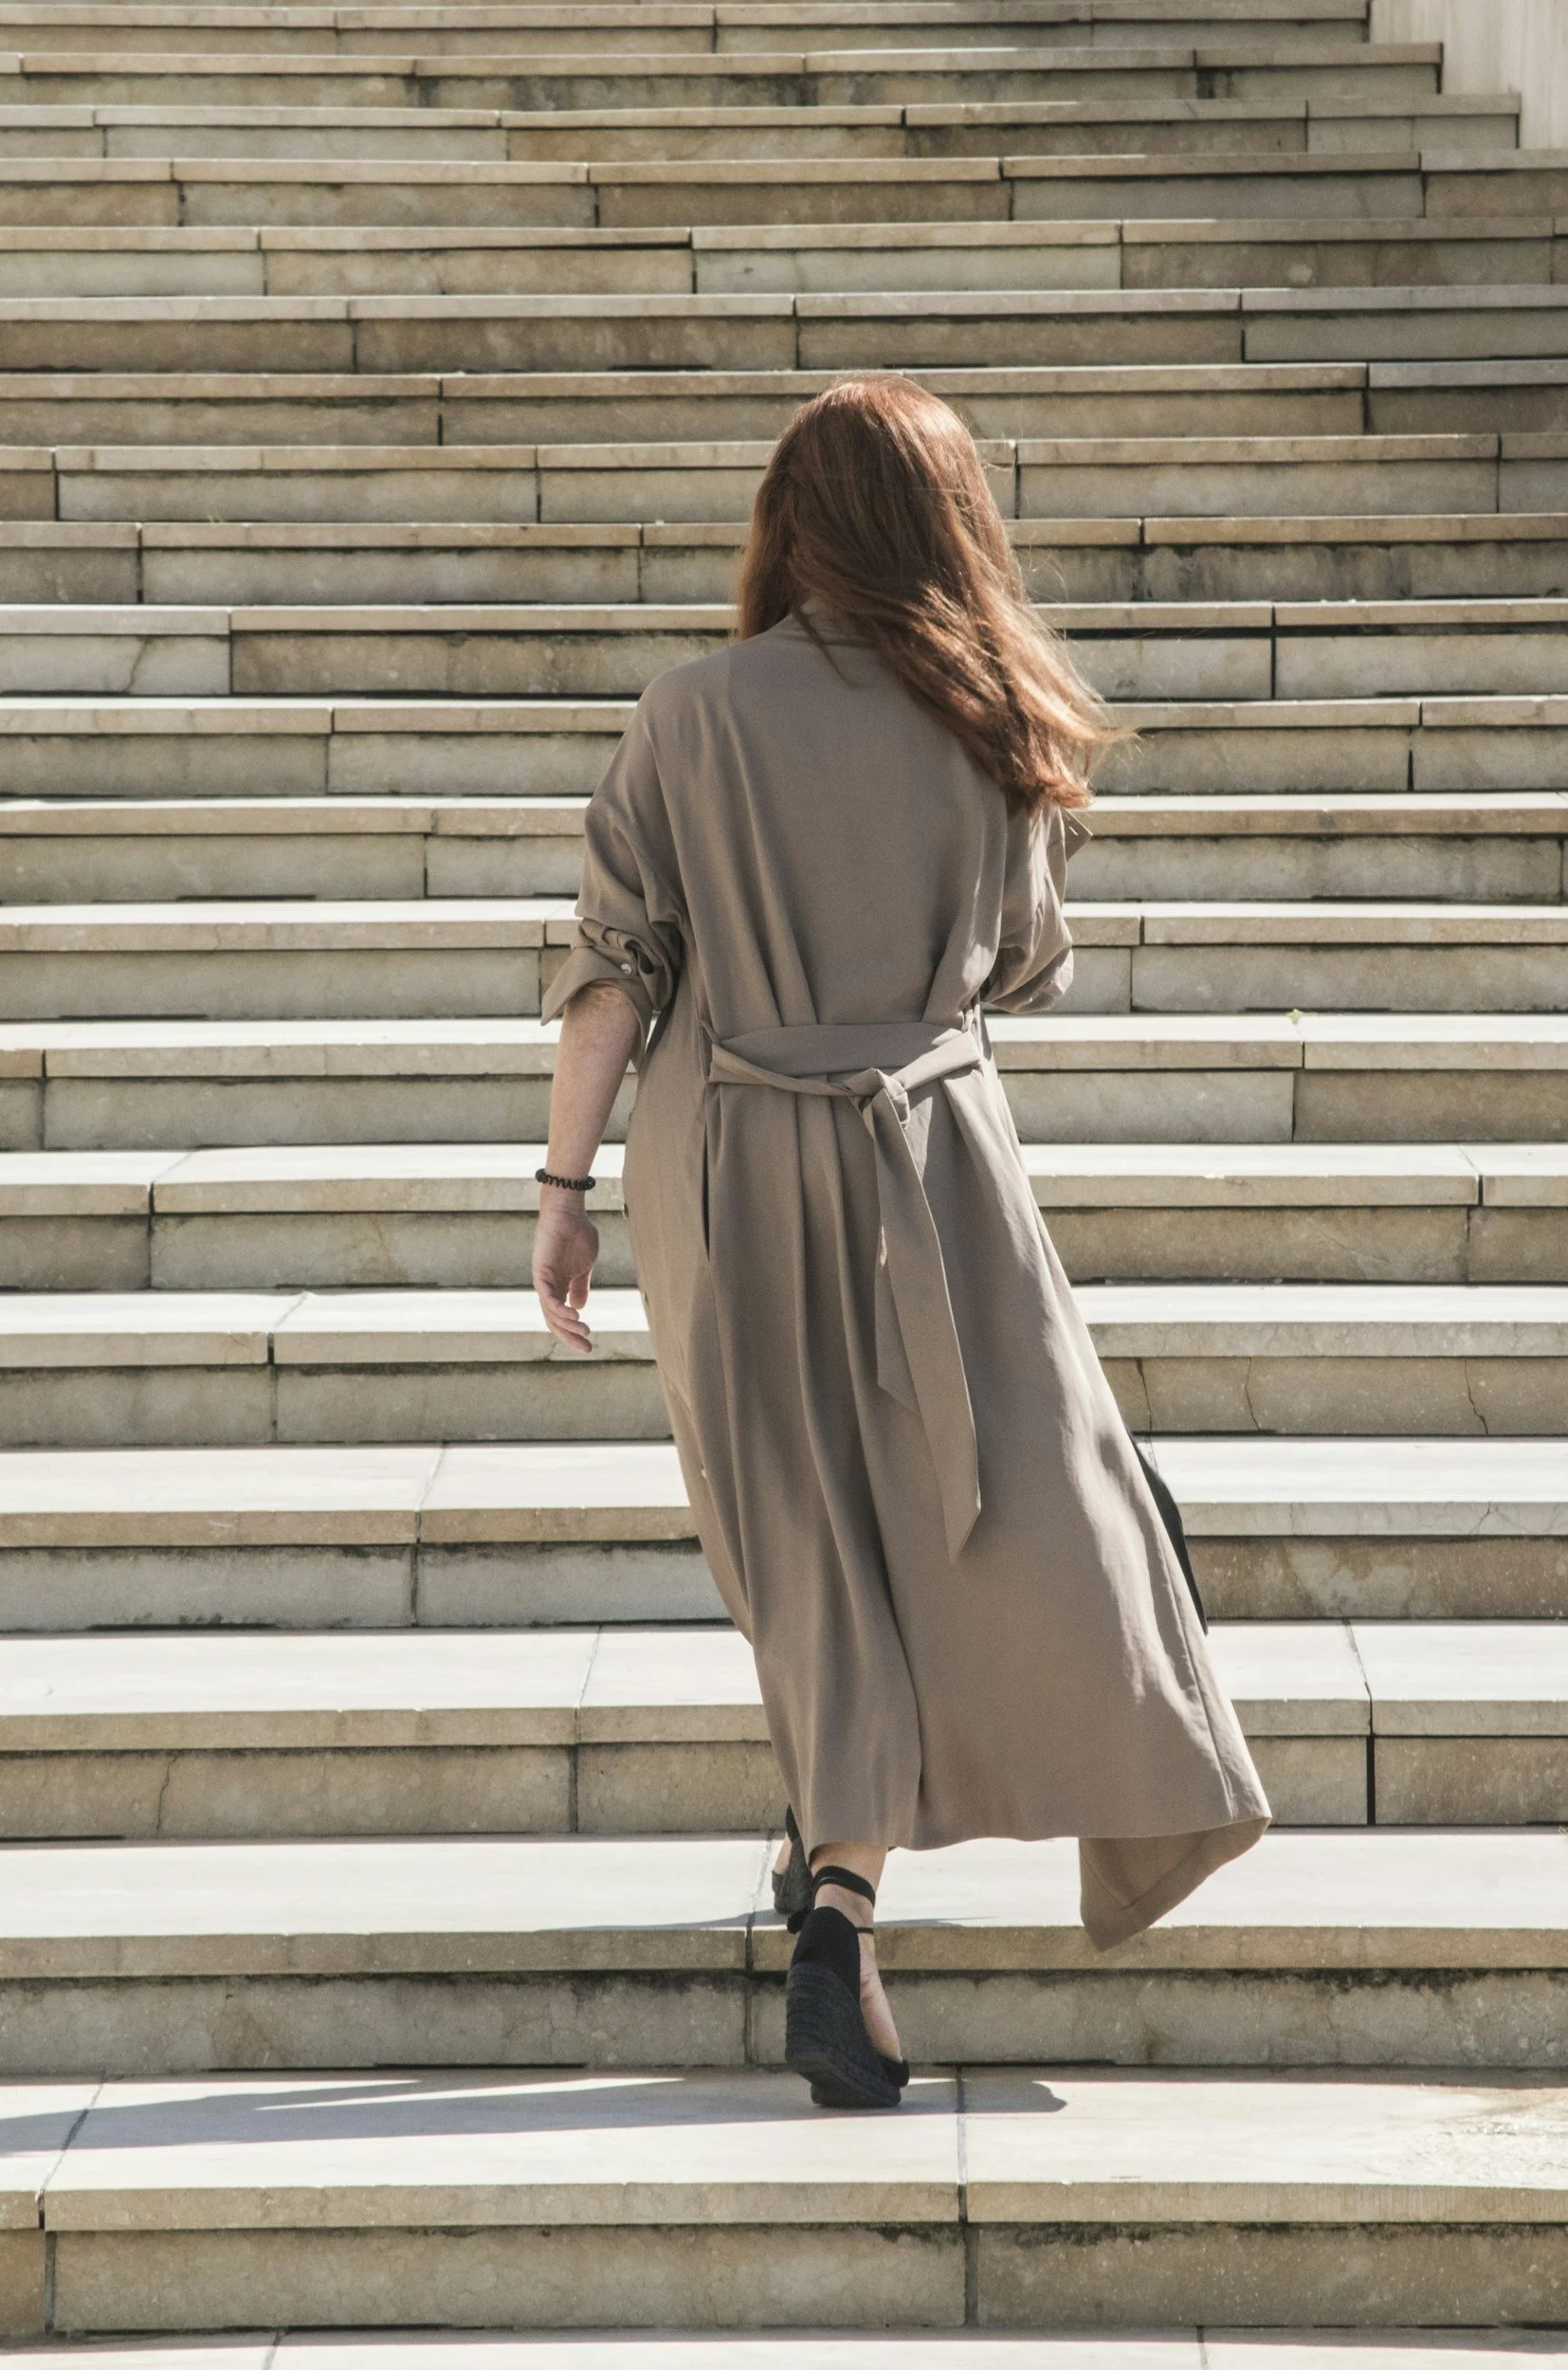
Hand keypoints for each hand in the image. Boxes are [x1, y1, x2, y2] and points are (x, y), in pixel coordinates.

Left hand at [533, 1191, 599, 1352]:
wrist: (569, 1213)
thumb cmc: (578, 1235)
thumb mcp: (584, 1267)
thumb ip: (580, 1286)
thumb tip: (580, 1308)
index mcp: (559, 1287)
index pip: (562, 1318)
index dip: (573, 1333)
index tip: (589, 1346)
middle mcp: (548, 1287)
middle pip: (554, 1320)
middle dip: (570, 1336)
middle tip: (587, 1348)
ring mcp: (543, 1280)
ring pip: (551, 1312)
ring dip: (568, 1324)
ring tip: (584, 1330)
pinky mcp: (541, 1271)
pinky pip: (548, 1296)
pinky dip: (559, 1307)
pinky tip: (575, 1315)